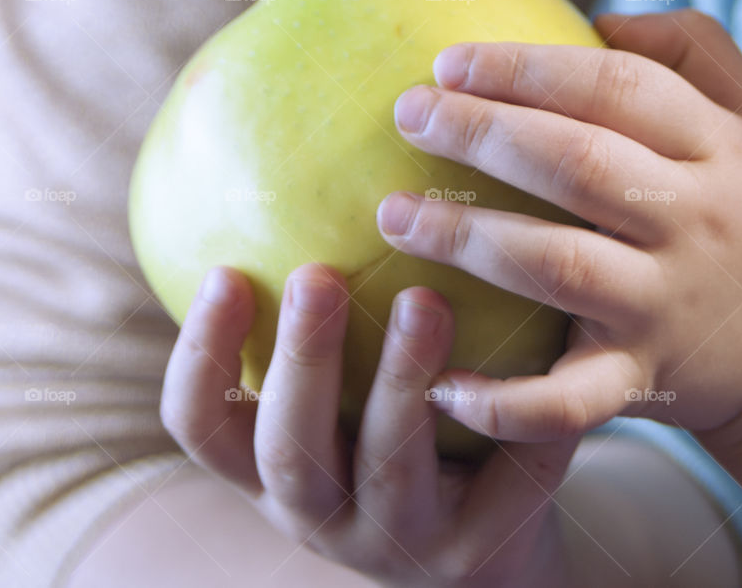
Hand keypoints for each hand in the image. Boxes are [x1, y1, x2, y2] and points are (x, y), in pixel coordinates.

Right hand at [160, 264, 580, 586]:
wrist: (476, 543)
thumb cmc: (396, 441)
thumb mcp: (339, 402)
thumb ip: (319, 327)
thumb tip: (297, 189)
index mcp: (272, 475)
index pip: (204, 427)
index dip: (202, 356)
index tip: (225, 272)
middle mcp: (321, 516)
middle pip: (290, 450)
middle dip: (302, 359)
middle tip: (315, 275)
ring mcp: (398, 543)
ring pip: (390, 468)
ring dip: (402, 378)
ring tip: (424, 300)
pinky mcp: (474, 552)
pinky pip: (500, 479)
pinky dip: (518, 415)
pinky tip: (539, 350)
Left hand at [377, 10, 741, 442]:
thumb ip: (693, 53)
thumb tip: (599, 20)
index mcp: (719, 150)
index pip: (614, 88)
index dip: (525, 68)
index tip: (448, 62)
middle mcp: (695, 223)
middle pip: (575, 164)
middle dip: (481, 134)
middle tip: (407, 114)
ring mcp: (666, 307)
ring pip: (557, 265)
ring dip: (465, 238)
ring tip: (391, 214)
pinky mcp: (642, 381)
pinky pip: (567, 402)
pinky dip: (503, 402)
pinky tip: (439, 388)